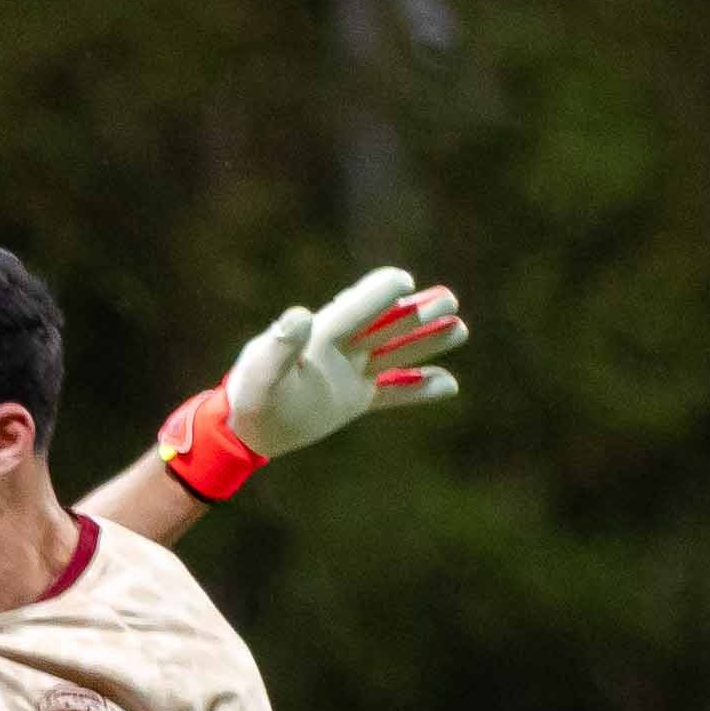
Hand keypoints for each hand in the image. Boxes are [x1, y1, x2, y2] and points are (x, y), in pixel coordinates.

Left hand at [222, 269, 466, 465]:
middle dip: (417, 313)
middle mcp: (341, 349)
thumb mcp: (260, 371)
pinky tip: (450, 384)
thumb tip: (300, 314)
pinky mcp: (355, 399)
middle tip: (450, 300)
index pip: (356, 309)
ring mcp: (351, 373)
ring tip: (461, 329)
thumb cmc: (250, 395)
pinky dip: (419, 390)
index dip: (379, 293)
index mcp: (321, 336)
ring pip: (397, 353)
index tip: (404, 281)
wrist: (248, 429)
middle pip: (387, 325)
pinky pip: (393, 393)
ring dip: (428, 343)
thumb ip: (280, 345)